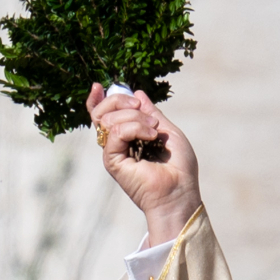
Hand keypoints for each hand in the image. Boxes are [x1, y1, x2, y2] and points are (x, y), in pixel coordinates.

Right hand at [87, 84, 201, 246]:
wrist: (180, 192)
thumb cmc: (179, 167)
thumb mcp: (168, 131)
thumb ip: (151, 113)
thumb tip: (137, 94)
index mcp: (128, 136)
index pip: (104, 114)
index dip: (99, 99)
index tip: (100, 86)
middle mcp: (117, 144)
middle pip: (102, 112)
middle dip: (119, 101)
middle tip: (141, 109)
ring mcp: (114, 152)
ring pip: (108, 120)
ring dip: (134, 118)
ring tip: (154, 130)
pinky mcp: (112, 161)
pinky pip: (115, 133)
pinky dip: (134, 128)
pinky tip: (150, 135)